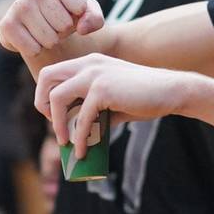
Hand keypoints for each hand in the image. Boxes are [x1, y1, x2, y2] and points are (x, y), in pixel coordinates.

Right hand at [0, 0, 103, 55]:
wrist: (44, 27)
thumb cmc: (69, 15)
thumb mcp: (89, 13)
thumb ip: (95, 18)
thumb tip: (82, 28)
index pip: (79, 7)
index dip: (79, 16)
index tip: (71, 12)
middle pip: (63, 24)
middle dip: (65, 30)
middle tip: (57, 24)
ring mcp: (17, 5)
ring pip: (48, 38)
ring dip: (52, 41)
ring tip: (46, 31)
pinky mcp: (6, 25)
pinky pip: (32, 48)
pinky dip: (37, 50)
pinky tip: (34, 39)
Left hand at [35, 54, 195, 157]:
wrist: (172, 91)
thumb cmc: (145, 97)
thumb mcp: (113, 99)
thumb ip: (94, 109)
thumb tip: (77, 132)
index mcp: (90, 62)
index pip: (52, 73)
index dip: (46, 95)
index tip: (57, 116)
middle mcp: (88, 64)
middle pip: (46, 78)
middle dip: (42, 104)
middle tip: (54, 125)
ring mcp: (94, 75)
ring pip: (57, 98)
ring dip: (57, 124)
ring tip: (65, 143)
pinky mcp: (103, 90)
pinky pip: (81, 118)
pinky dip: (79, 138)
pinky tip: (83, 150)